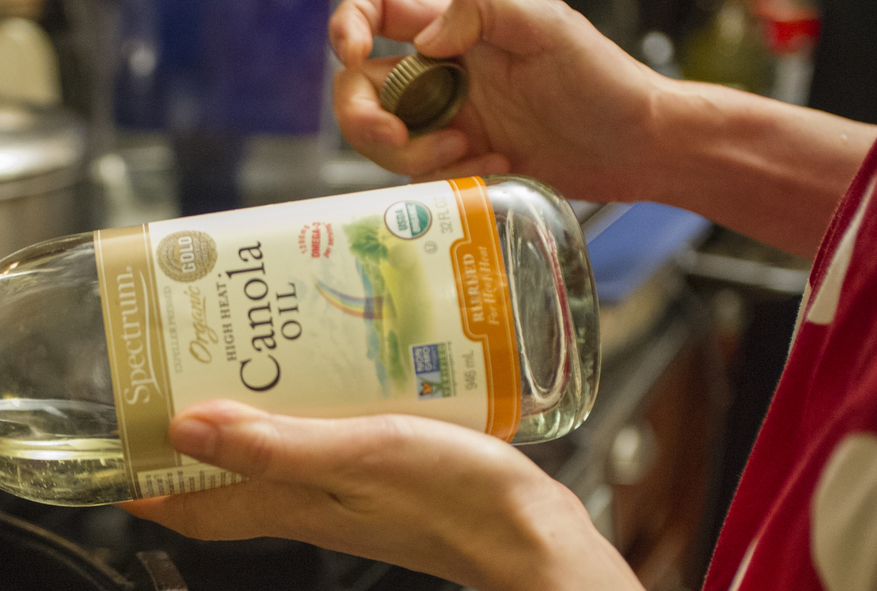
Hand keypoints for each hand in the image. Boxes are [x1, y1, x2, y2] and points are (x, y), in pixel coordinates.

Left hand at [120, 400, 605, 590]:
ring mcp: (342, 493)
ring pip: (269, 460)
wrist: (529, 535)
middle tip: (167, 379)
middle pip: (222, 481)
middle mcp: (306, 504)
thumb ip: (271, 445)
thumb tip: (183, 430)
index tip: (109, 451)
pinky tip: (317, 379)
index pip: (190, 510)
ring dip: (241, 422)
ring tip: (232, 364)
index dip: (143, 488)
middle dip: (185, 441)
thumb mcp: (354, 457)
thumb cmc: (451, 499)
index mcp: (289, 505)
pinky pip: (316, 448)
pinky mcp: (377, 478)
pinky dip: (298, 418)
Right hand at [328, 0, 666, 201]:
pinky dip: (450, 178)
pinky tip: (495, 167)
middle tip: (396, 137)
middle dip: (363, 117)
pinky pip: (422, 181)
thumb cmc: (600, 78)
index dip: (347, 29)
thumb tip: (425, 40)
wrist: (635, 147)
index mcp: (452, 29)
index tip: (353, 53)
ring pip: (384, 143)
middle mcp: (440, 76)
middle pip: (359, 90)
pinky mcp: (458, 167)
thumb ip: (481, 9)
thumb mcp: (547, 25)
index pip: (376, 14)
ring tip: (468, 150)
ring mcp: (445, 124)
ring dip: (415, 154)